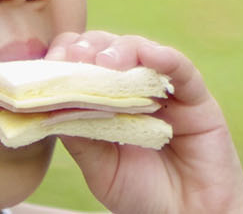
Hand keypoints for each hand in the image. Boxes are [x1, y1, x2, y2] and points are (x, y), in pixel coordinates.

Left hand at [42, 31, 242, 213]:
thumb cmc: (142, 194)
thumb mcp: (99, 165)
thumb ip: (77, 134)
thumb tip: (46, 104)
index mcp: (105, 102)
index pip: (82, 65)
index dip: (65, 57)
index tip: (49, 62)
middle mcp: (133, 90)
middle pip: (107, 50)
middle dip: (87, 48)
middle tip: (72, 57)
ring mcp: (165, 91)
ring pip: (140, 51)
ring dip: (119, 50)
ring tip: (102, 62)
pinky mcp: (197, 98)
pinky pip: (181, 68)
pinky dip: (163, 57)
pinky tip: (149, 55)